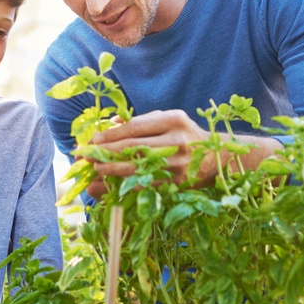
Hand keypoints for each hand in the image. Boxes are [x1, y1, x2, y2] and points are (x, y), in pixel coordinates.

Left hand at [85, 110, 208, 198]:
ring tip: (95, 169)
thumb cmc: (184, 134)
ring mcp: (178, 163)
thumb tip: (110, 124)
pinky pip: (146, 184)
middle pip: (133, 147)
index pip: (134, 127)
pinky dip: (126, 184)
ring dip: (112, 170)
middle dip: (105, 152)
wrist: (216, 157)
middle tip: (86, 155)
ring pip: (137, 167)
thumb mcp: (167, 120)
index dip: (111, 135)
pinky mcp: (178, 182)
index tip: (93, 139)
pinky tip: (113, 183)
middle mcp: (177, 140)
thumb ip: (140, 121)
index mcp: (174, 120)